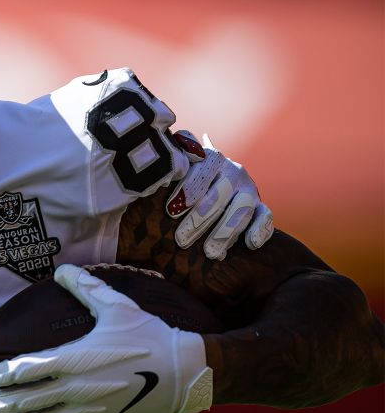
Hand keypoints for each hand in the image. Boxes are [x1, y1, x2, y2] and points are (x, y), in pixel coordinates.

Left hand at [0, 264, 213, 412]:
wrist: (185, 372)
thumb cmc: (149, 336)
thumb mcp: (116, 306)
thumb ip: (85, 287)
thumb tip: (62, 268)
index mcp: (72, 359)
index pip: (22, 371)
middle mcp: (74, 389)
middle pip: (23, 401)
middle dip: (0, 401)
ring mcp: (87, 411)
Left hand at [166, 131, 273, 259]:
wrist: (216, 183)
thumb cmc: (181, 183)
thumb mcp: (174, 175)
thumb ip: (167, 177)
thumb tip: (148, 185)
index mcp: (210, 159)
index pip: (201, 169)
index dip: (187, 188)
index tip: (170, 211)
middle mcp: (232, 171)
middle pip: (219, 194)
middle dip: (199, 219)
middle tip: (181, 240)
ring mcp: (248, 188)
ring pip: (242, 207)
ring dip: (225, 231)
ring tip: (209, 253)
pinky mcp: (260, 206)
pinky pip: (265, 216)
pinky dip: (260, 229)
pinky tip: (250, 244)